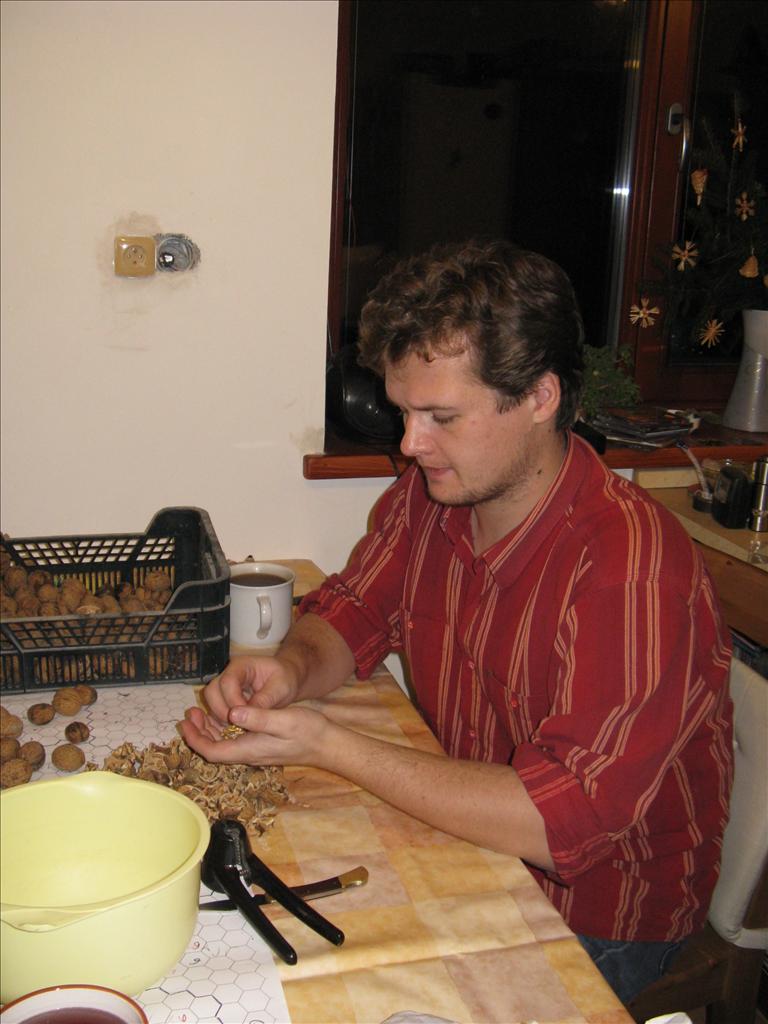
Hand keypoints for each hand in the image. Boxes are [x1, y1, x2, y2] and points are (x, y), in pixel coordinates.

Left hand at [179, 702, 331, 768]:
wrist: (326, 743)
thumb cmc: (307, 731)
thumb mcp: (284, 720)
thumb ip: (259, 717)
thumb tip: (233, 713)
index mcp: (249, 749)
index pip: (213, 751)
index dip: (195, 739)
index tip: (184, 724)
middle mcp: (248, 752)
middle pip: (214, 748)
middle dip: (198, 733)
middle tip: (188, 713)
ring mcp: (254, 749)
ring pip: (223, 743)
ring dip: (208, 730)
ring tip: (198, 712)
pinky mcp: (260, 744)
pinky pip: (234, 738)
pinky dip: (222, 727)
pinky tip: (222, 715)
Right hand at [199, 654, 300, 725]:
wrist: (286, 679)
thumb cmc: (285, 679)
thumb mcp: (281, 687)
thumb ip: (265, 699)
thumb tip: (247, 715)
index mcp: (242, 665)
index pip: (228, 682)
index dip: (233, 701)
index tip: (246, 716)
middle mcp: (229, 673)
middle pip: (212, 691)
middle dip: (222, 711)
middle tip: (239, 725)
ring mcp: (224, 685)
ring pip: (211, 701)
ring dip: (221, 717)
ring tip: (240, 727)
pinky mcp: (225, 697)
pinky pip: (215, 709)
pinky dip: (222, 719)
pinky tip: (237, 727)